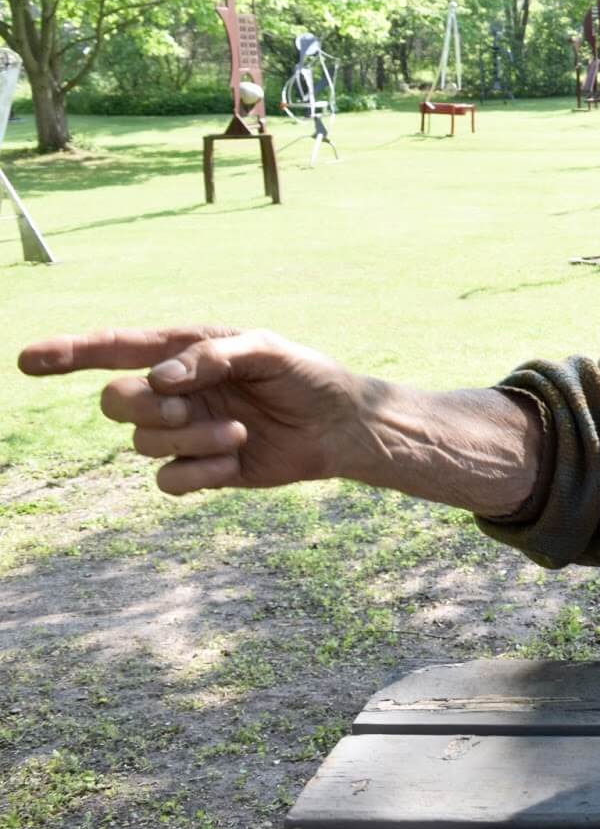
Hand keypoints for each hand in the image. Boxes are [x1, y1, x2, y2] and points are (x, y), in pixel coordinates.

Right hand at [18, 326, 366, 494]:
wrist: (340, 426)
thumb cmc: (307, 377)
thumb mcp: (269, 350)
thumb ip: (213, 356)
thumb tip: (160, 379)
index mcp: (185, 352)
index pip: (115, 349)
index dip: (69, 352)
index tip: (27, 360)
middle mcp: (176, 391)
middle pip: (115, 400)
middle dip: (141, 407)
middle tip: (183, 408)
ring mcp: (185, 431)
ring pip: (143, 443)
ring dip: (189, 439)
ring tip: (238, 432)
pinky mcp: (200, 469)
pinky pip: (168, 480)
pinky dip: (198, 473)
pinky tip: (235, 461)